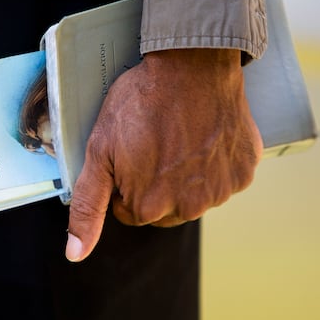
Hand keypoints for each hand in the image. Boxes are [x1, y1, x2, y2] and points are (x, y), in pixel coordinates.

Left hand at [64, 48, 262, 261]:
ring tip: (179, 136)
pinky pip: (223, 178)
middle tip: (154, 142)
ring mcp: (222, 190)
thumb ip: (89, 206)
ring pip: (194, 195)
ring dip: (186, 175)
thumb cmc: (141, 103)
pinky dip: (214, 163)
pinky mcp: (244, 171)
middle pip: (162, 208)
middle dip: (154, 183)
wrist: (191, 64)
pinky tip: (205, 136)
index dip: (124, 183)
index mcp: (150, 206)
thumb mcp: (100, 151)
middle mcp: (190, 207)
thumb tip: (75, 254)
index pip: (129, 212)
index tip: (129, 153)